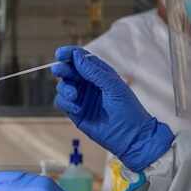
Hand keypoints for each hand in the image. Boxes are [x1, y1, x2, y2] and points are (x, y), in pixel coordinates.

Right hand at [52, 46, 173, 171]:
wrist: (131, 137)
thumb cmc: (128, 110)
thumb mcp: (113, 86)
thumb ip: (94, 71)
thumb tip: (77, 56)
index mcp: (100, 74)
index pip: (82, 59)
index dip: (70, 54)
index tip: (60, 54)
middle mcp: (89, 84)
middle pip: (69, 71)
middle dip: (62, 69)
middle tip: (59, 70)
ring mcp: (82, 98)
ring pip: (63, 86)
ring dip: (64, 88)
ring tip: (74, 95)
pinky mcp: (76, 113)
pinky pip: (62, 102)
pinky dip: (65, 103)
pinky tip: (77, 109)